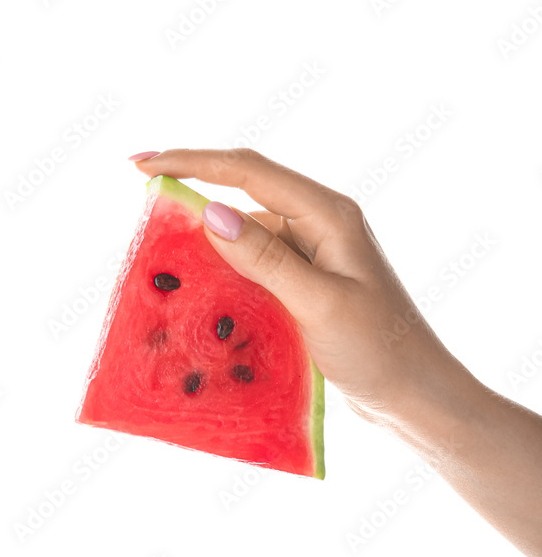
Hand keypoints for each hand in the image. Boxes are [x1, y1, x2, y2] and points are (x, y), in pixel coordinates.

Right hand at [129, 149, 541, 556]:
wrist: (414, 394)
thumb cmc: (379, 350)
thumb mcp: (319, 304)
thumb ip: (266, 259)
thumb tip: (210, 212)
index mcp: (328, 215)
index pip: (249, 172)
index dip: (192, 162)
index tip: (141, 165)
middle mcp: (319, 226)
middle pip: (244, 198)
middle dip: (193, 202)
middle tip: (143, 216)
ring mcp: (313, 257)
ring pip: (246, 239)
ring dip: (209, 249)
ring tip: (165, 265)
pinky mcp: (306, 287)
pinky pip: (256, 270)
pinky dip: (227, 277)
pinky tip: (202, 295)